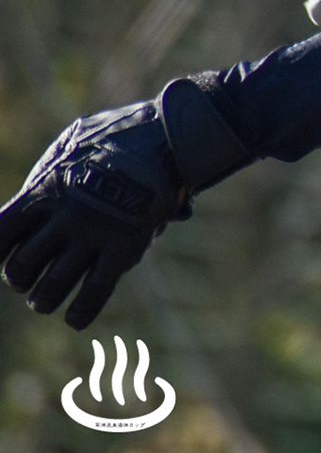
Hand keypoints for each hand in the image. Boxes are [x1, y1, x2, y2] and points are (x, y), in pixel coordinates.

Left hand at [0, 79, 252, 329]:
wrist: (171, 135)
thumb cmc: (121, 132)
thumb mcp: (74, 141)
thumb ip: (51, 170)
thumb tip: (33, 191)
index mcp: (44, 190)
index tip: (5, 255)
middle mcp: (63, 216)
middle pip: (21, 267)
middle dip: (19, 279)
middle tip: (27, 280)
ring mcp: (94, 234)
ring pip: (53, 286)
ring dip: (44, 299)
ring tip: (45, 301)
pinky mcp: (125, 247)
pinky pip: (96, 291)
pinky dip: (82, 311)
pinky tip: (74, 320)